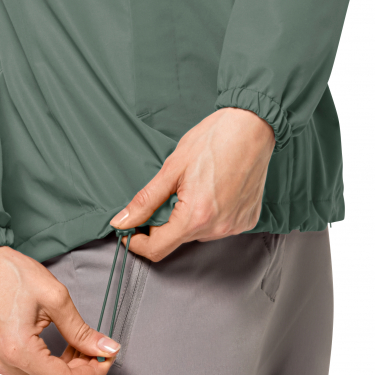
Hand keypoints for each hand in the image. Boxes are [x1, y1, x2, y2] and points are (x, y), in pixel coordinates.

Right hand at [0, 246, 119, 374]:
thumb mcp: (55, 298)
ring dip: (64, 371)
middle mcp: (2, 363)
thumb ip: (82, 331)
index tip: (107, 358)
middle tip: (96, 350)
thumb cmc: (11, 272)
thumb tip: (106, 349)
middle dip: (81, 372)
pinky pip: (25, 374)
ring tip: (78, 346)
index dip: (92, 373)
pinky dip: (47, 367)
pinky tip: (58, 347)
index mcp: (18, 350)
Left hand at [111, 108, 274, 260]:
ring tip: (193, 189)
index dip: (137, 242)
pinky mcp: (247, 220)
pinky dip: (209, 215)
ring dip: (187, 219)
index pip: (157, 249)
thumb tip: (122, 221)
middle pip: (177, 240)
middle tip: (164, 196)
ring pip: (197, 233)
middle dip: (162, 225)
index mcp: (195, 217)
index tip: (128, 231)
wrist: (253, 126)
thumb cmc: (214, 140)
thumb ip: (145, 201)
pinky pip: (218, 226)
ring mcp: (235, 226)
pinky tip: (211, 191)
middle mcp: (218, 228)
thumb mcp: (171, 169)